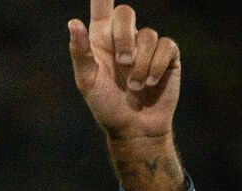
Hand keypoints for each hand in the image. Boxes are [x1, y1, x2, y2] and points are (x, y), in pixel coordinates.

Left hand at [68, 0, 180, 141]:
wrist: (134, 128)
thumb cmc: (105, 106)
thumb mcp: (87, 81)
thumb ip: (80, 52)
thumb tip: (73, 22)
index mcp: (101, 41)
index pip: (102, 8)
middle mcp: (124, 39)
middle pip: (126, 13)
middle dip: (123, 37)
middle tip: (121, 62)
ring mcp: (147, 47)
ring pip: (147, 35)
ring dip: (139, 63)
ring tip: (134, 86)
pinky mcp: (167, 57)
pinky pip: (166, 46)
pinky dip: (155, 65)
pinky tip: (149, 82)